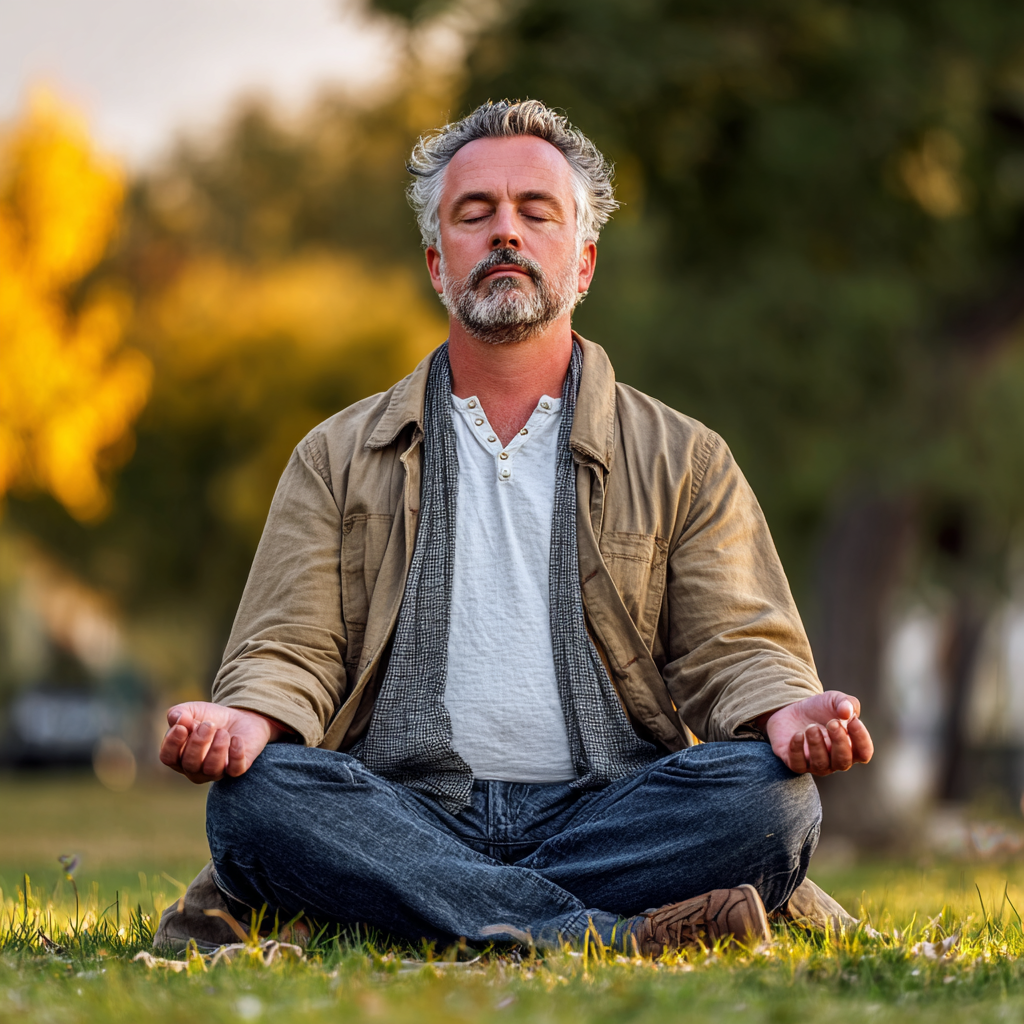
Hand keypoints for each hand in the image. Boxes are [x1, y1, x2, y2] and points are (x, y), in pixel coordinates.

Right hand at [159, 701, 288, 783]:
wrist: (239, 717)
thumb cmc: (209, 718)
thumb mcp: (192, 710)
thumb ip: (179, 712)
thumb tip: (178, 718)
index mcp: (178, 755)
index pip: (168, 757)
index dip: (172, 743)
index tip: (182, 727)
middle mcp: (194, 769)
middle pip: (189, 764)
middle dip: (198, 743)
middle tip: (208, 725)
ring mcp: (215, 771)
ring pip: (211, 769)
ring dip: (217, 749)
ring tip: (222, 731)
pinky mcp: (236, 769)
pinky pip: (235, 769)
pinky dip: (236, 754)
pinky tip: (236, 738)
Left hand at [758, 691, 873, 775]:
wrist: (794, 709)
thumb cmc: (821, 709)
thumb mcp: (836, 700)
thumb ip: (846, 703)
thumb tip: (847, 712)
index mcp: (851, 747)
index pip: (864, 753)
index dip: (861, 739)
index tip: (853, 721)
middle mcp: (835, 760)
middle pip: (843, 761)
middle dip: (839, 742)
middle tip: (832, 723)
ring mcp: (816, 763)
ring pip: (821, 764)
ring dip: (817, 745)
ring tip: (811, 727)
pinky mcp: (796, 762)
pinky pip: (798, 765)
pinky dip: (797, 750)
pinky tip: (798, 734)